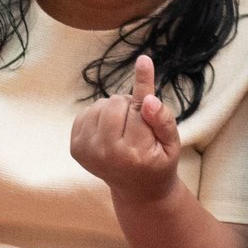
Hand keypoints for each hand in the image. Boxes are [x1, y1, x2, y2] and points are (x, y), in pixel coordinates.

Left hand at [69, 54, 181, 207]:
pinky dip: (100, 115)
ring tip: (125, 127)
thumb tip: (148, 100)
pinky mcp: (76, 147)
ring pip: (100, 105)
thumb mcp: (172, 145)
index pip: (136, 109)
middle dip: (129, 104)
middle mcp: (106, 153)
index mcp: (134, 153)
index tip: (144, 58)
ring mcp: (87, 151)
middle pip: (115, 103)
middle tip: (139, 121)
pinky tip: (110, 130)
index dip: (144, 90)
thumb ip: (164, 120)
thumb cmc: (158, 162)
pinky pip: (86, 112)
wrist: (137, 189)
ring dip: (114, 109)